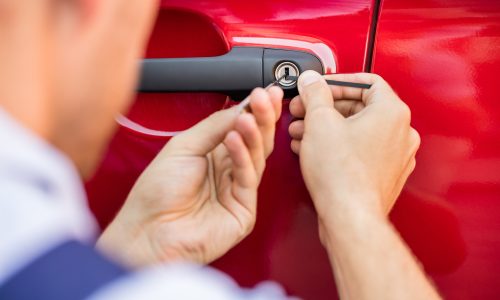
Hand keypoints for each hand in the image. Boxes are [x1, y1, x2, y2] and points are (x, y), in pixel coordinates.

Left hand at [97, 87, 282, 266]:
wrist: (147, 231)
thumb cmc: (157, 193)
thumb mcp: (183, 146)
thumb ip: (214, 126)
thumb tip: (241, 107)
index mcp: (213, 155)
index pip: (241, 128)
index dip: (254, 110)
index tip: (263, 92)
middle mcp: (228, 171)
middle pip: (255, 140)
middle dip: (262, 117)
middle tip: (265, 98)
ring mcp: (237, 191)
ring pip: (257, 157)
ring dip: (253, 133)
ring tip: (247, 117)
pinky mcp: (243, 210)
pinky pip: (248, 178)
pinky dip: (243, 157)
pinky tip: (235, 139)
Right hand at [288, 71, 419, 226]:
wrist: (349, 216)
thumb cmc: (342, 175)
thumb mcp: (319, 122)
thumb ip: (314, 93)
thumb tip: (311, 81)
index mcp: (393, 112)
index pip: (367, 82)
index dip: (336, 82)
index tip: (318, 87)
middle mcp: (401, 133)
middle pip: (360, 107)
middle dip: (326, 108)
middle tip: (304, 110)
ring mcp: (396, 156)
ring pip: (358, 130)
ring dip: (328, 127)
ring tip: (303, 132)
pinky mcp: (385, 174)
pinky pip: (361, 150)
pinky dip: (339, 145)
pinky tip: (315, 150)